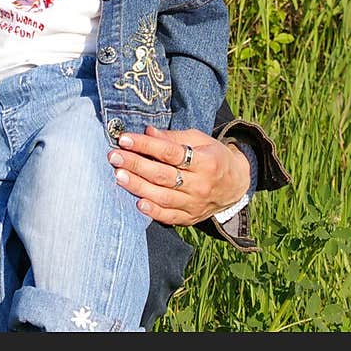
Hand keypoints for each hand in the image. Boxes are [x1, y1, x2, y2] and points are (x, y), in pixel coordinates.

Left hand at [108, 126, 250, 225]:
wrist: (235, 185)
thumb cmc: (213, 156)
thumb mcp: (200, 139)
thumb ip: (173, 137)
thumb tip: (147, 131)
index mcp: (205, 161)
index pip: (170, 152)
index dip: (146, 145)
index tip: (124, 138)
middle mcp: (200, 184)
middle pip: (163, 175)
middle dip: (136, 165)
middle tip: (114, 156)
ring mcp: (195, 204)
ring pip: (163, 197)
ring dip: (138, 187)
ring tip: (118, 176)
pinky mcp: (190, 218)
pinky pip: (170, 217)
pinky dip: (153, 212)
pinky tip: (138, 203)